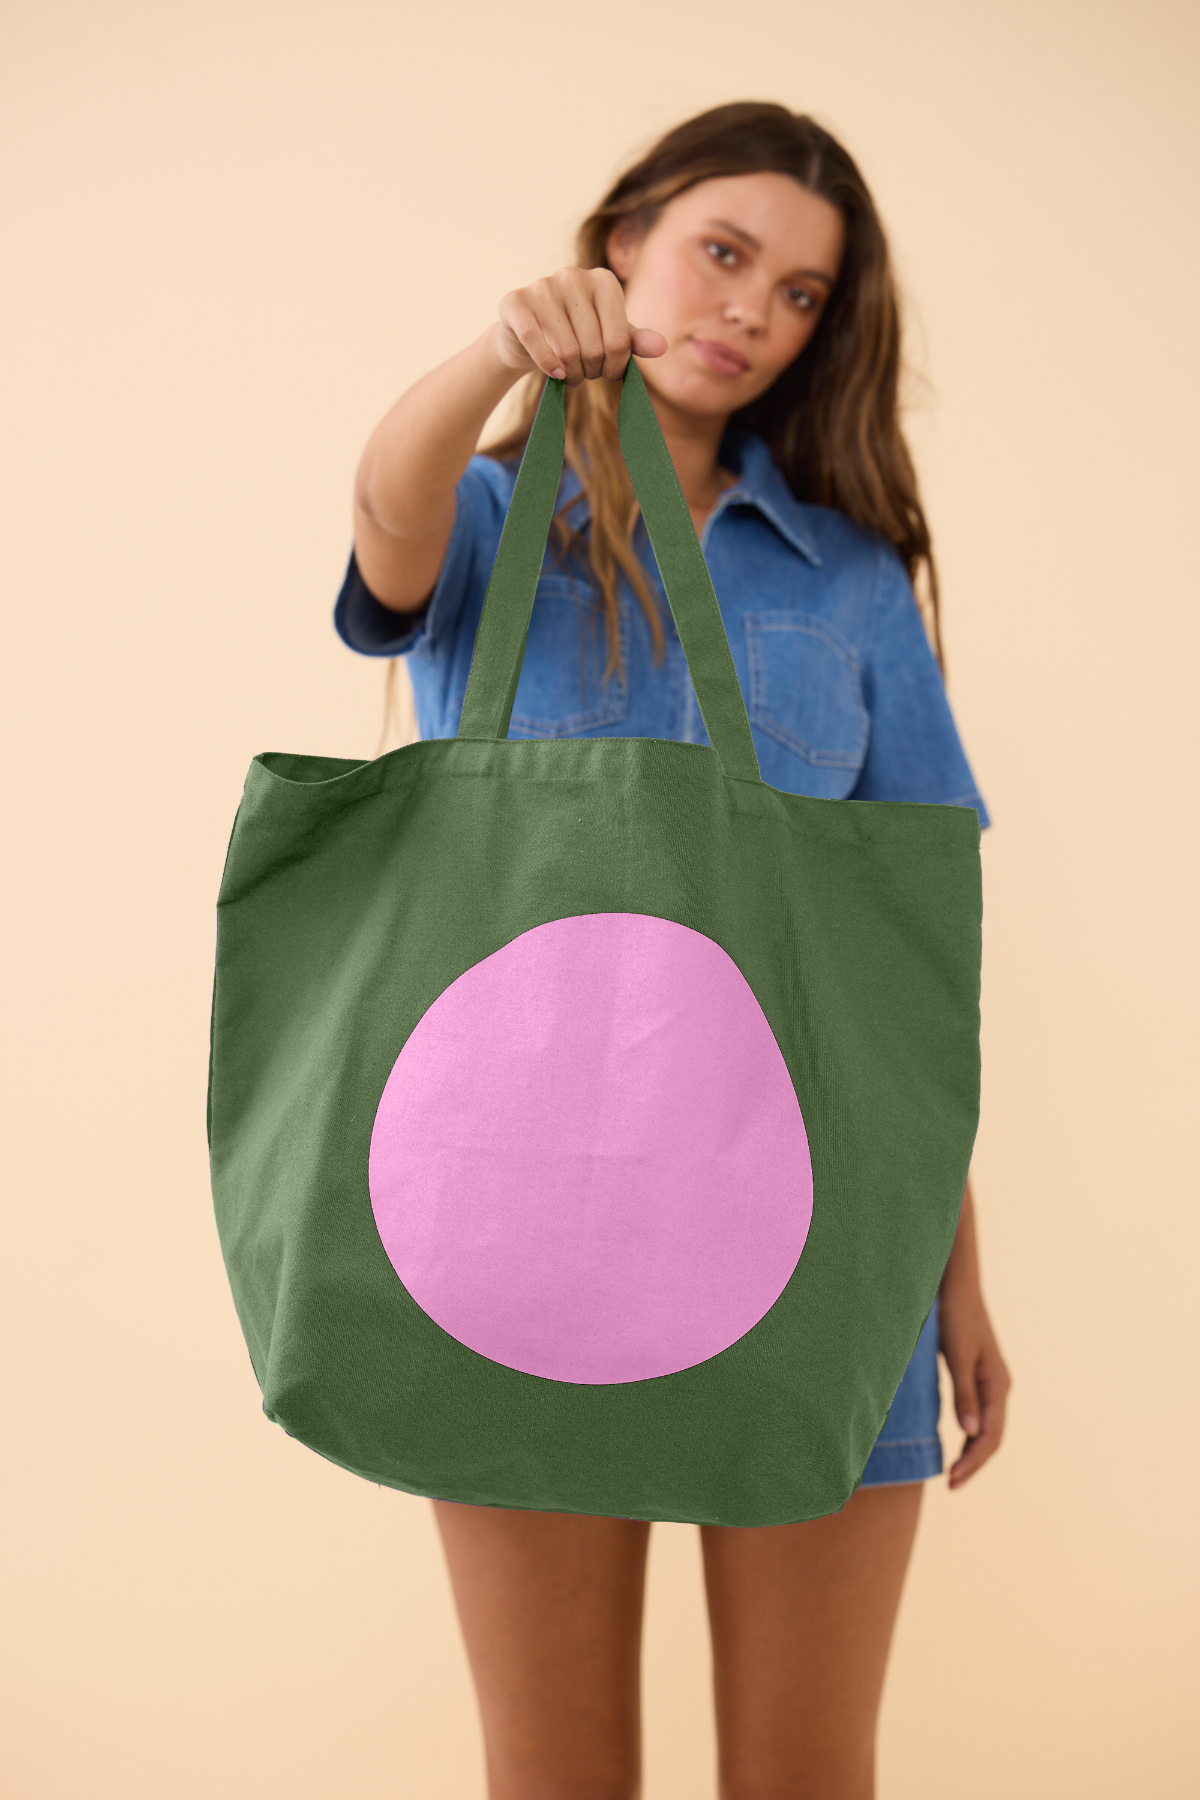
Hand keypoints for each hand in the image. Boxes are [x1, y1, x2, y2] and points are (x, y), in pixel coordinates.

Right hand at [493, 267, 666, 385]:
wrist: (527, 336)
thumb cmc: (576, 335)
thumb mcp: (609, 337)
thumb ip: (634, 341)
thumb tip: (662, 346)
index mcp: (603, 280)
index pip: (620, 340)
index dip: (616, 367)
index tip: (610, 373)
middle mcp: (572, 275)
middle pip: (594, 347)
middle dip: (593, 371)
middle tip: (587, 375)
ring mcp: (541, 285)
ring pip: (566, 349)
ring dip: (571, 374)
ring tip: (570, 374)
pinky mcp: (515, 301)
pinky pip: (536, 342)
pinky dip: (547, 366)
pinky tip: (554, 373)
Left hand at [939, 1277, 1010, 1488]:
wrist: (957, 1286)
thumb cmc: (955, 1316)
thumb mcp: (957, 1354)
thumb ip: (962, 1392)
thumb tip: (968, 1433)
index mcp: (997, 1384)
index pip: (989, 1436)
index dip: (973, 1462)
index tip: (952, 1481)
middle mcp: (999, 1386)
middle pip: (992, 1436)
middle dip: (973, 1463)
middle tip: (951, 1485)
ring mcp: (991, 1382)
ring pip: (987, 1427)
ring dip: (973, 1452)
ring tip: (954, 1473)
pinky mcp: (979, 1376)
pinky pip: (980, 1414)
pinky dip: (970, 1434)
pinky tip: (958, 1442)